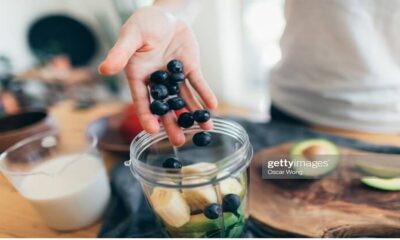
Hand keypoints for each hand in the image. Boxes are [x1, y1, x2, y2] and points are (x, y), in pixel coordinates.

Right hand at [99, 6, 217, 145]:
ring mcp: (174, 76)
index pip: (141, 100)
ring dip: (192, 113)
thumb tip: (104, 69)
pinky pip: (198, 84)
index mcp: (138, 75)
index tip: (152, 131)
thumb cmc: (144, 22)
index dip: (146, 115)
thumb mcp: (131, 35)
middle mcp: (156, 80)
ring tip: (203, 129)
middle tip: (179, 141)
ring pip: (183, 98)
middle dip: (172, 123)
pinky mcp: (190, 69)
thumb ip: (120, 53)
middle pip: (164, 106)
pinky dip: (205, 94)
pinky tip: (212, 107)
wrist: (167, 14)